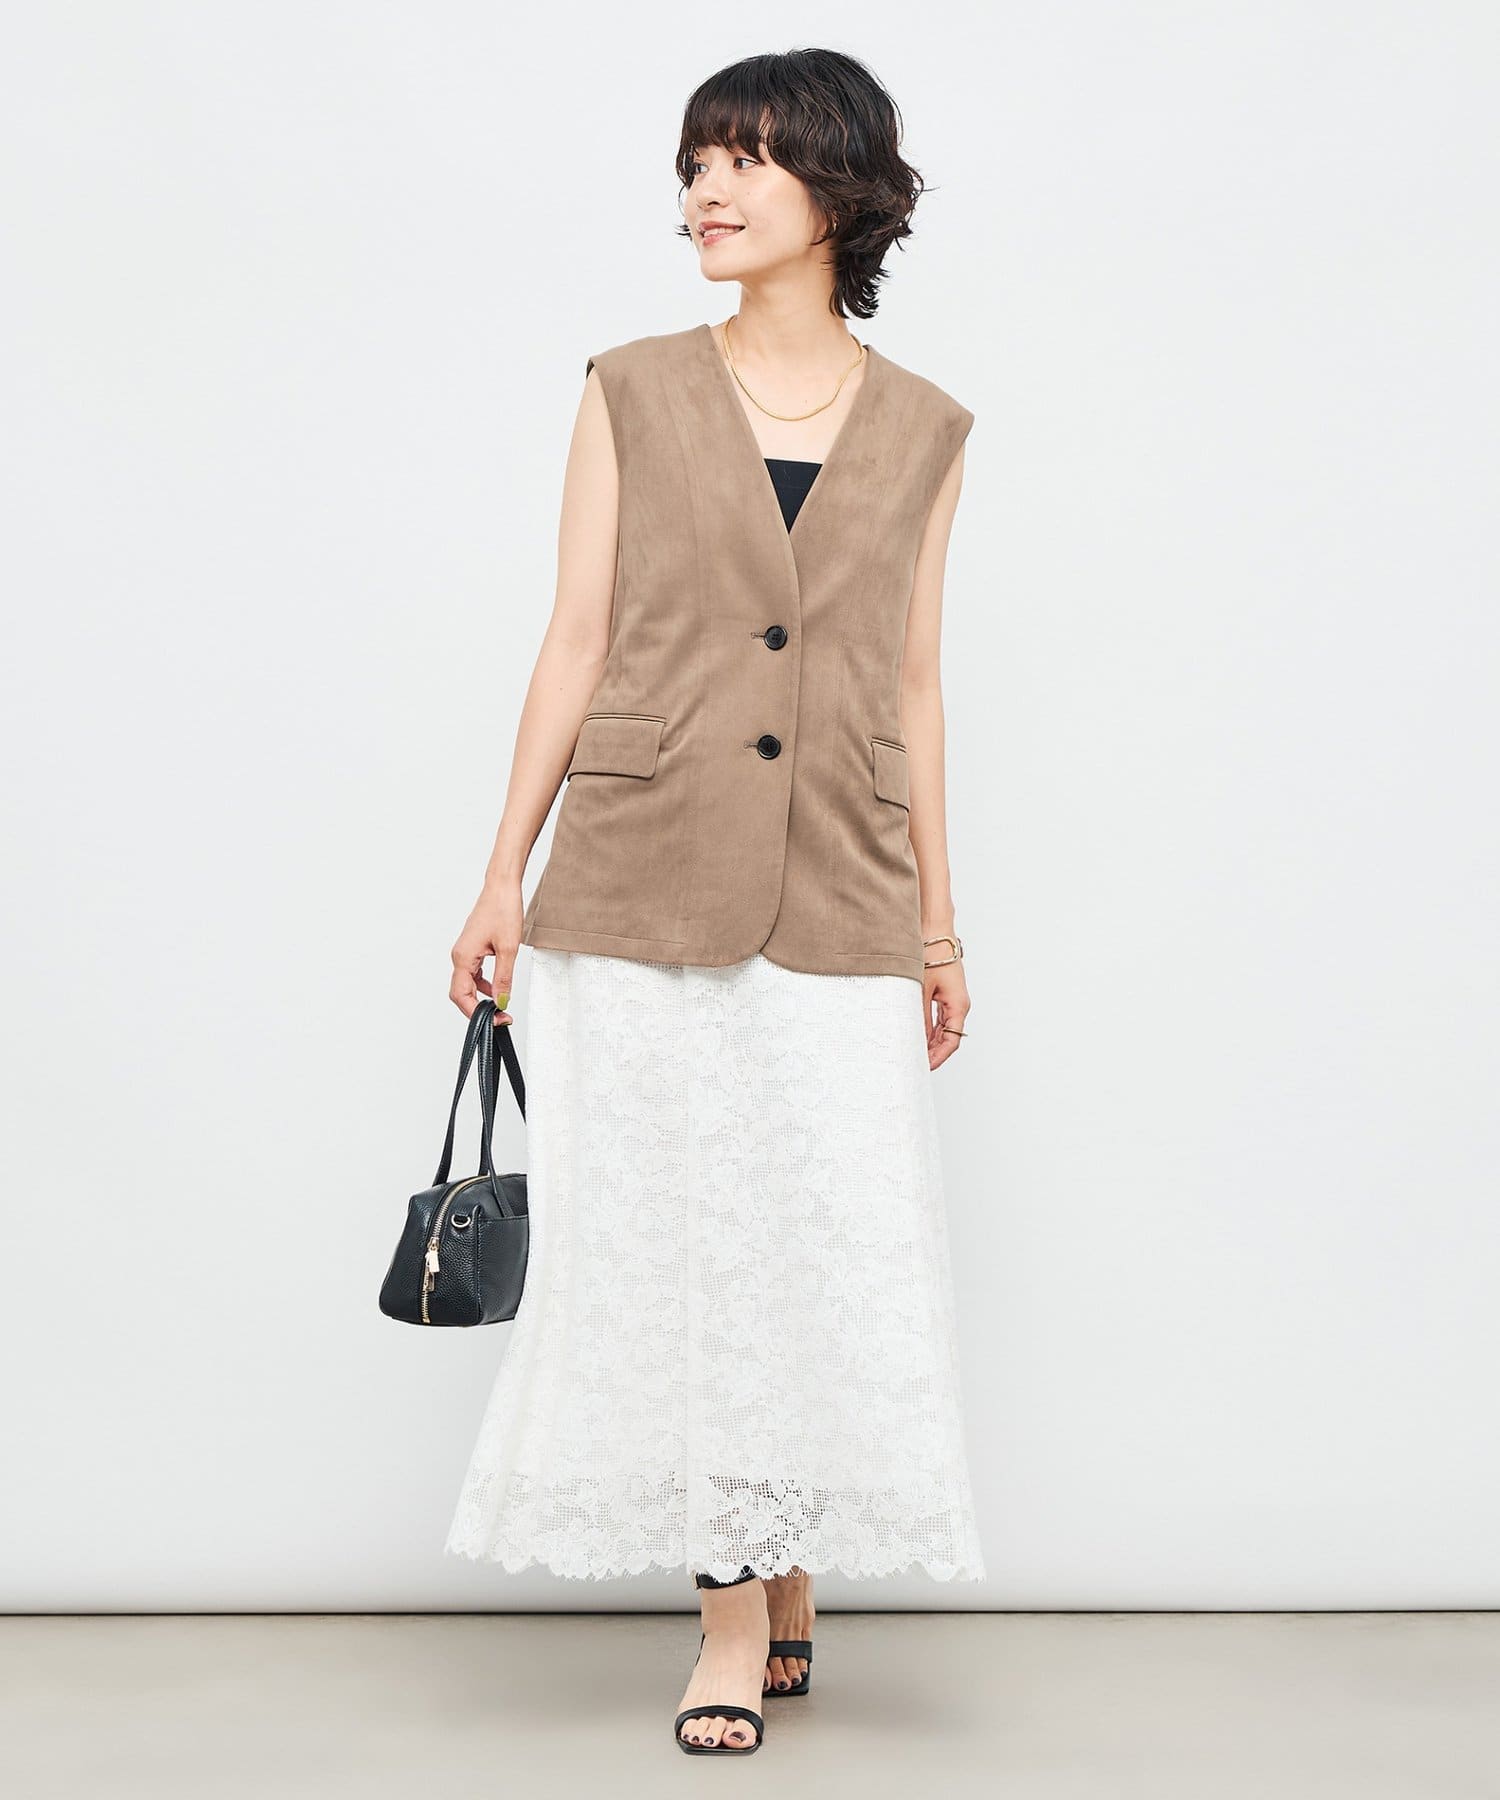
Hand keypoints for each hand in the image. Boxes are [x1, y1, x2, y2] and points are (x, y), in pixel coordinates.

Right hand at [450, 883, 522, 1024]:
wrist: (502, 887)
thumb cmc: (503, 910)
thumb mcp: (508, 949)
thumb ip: (503, 979)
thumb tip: (501, 1002)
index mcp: (463, 957)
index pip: (461, 996)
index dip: (476, 1013)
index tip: (495, 1020)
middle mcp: (459, 956)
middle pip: (460, 993)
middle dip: (476, 1009)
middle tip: (499, 1017)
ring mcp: (464, 952)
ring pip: (466, 984)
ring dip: (480, 997)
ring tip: (500, 1006)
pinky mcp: (472, 948)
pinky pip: (472, 973)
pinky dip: (483, 984)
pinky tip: (497, 988)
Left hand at [924, 955, 969, 1070]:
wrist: (934, 932)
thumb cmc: (931, 955)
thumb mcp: (921, 989)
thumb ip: (919, 1015)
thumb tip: (914, 1039)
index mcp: (958, 1005)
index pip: (951, 1041)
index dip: (939, 1057)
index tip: (925, 1067)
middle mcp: (958, 1005)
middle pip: (948, 1038)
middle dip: (933, 1053)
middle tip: (915, 1064)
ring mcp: (952, 1000)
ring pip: (943, 1030)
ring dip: (930, 1042)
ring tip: (913, 1054)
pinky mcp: (944, 994)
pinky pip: (938, 1019)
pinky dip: (928, 1030)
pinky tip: (916, 1037)